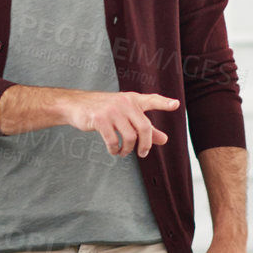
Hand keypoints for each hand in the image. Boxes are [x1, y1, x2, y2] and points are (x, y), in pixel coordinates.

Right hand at [62, 91, 176, 157]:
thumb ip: (145, 127)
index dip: (164, 103)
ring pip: (130, 137)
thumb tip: (164, 139)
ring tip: (123, 152)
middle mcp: (124, 103)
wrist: (75, 105)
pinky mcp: (100, 119)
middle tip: (142, 153)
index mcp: (132, 100)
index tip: (176, 104)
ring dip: (127, 150)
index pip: (151, 100)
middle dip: (146, 144)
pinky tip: (113, 150)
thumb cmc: (103, 110)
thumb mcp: (125, 115)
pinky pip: (113, 141)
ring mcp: (112, 110)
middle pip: (145, 127)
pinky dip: (114, 150)